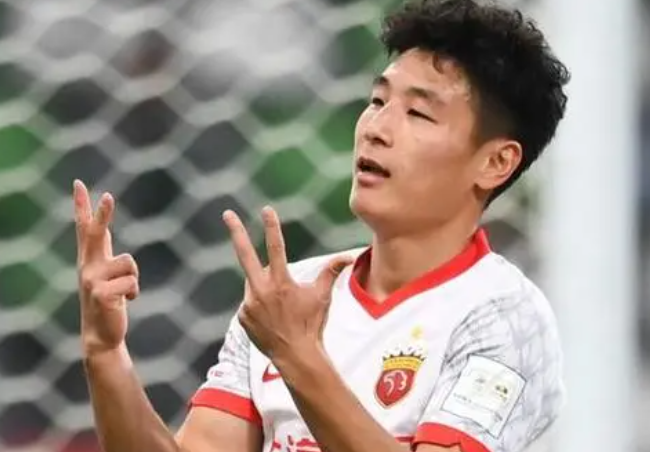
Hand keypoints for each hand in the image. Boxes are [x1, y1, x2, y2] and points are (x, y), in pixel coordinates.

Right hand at [74, 180, 138, 356]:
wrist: (101, 334)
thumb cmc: (108, 299)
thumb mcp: (105, 272)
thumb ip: (104, 250)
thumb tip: (105, 229)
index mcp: (89, 258)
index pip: (84, 227)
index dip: (81, 205)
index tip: (79, 184)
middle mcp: (87, 265)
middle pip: (96, 234)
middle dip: (103, 214)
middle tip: (108, 195)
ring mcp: (91, 280)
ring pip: (129, 263)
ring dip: (133, 278)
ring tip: (123, 292)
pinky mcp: (101, 294)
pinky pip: (132, 283)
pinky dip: (134, 292)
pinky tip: (124, 302)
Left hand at [223, 206, 352, 360]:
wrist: (295, 355)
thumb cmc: (312, 323)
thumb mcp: (322, 296)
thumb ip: (331, 271)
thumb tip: (350, 256)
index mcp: (281, 283)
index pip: (276, 248)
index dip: (272, 227)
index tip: (266, 209)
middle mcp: (261, 290)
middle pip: (245, 255)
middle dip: (237, 232)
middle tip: (227, 213)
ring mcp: (249, 304)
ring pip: (253, 282)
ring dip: (263, 284)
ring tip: (280, 305)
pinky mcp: (243, 316)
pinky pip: (249, 302)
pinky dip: (258, 303)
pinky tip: (271, 316)